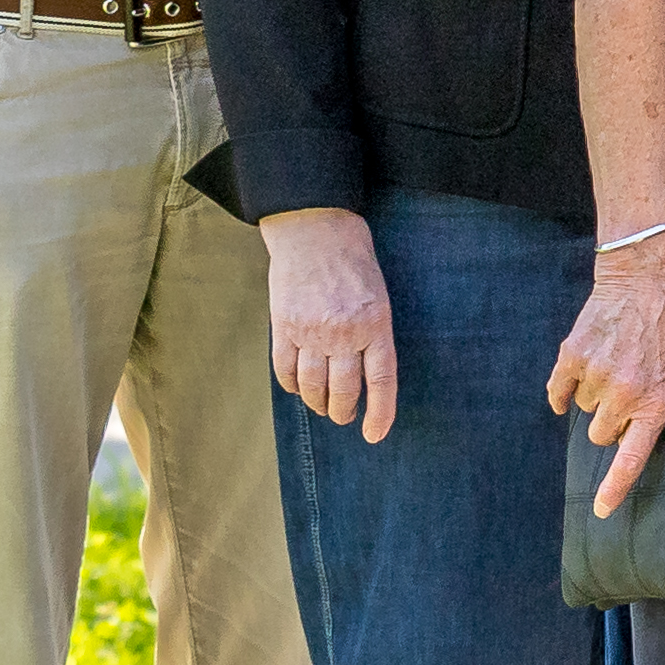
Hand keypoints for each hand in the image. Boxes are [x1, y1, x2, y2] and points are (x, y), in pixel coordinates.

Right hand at [261, 208, 397, 442]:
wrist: (316, 229)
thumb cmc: (354, 260)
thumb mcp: (378, 295)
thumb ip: (372, 333)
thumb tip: (367, 374)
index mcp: (376, 323)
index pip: (381, 380)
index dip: (379, 412)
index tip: (375, 435)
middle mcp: (344, 332)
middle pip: (343, 390)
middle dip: (344, 412)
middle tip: (345, 417)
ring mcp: (311, 331)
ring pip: (312, 386)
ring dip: (318, 403)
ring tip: (323, 406)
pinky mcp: (283, 327)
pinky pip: (285, 370)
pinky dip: (291, 385)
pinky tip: (298, 387)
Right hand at [548, 232, 664, 515]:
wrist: (645, 273)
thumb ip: (664, 388)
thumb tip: (648, 408)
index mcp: (657, 401)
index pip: (632, 458)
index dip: (615, 488)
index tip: (601, 511)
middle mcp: (625, 397)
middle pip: (601, 435)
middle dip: (609, 419)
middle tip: (621, 390)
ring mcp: (596, 378)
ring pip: (583, 410)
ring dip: (592, 395)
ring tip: (610, 363)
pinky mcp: (571, 359)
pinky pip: (558, 391)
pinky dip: (563, 388)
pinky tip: (574, 373)